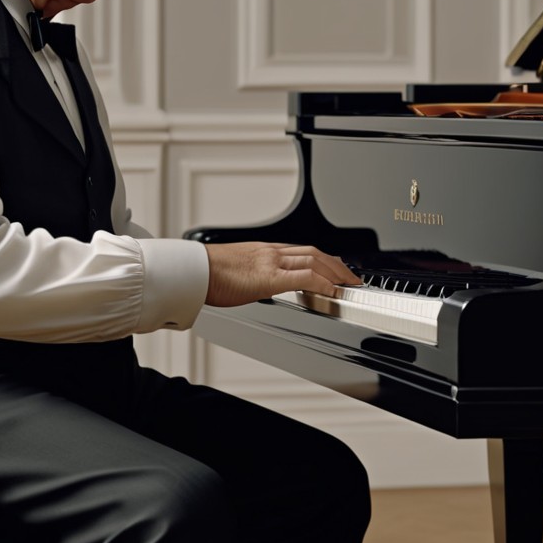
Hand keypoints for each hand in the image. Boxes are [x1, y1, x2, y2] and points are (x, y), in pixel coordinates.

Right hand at [202, 242, 361, 306]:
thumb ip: (248, 275)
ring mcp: (270, 262)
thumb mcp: (233, 270)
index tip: (332, 268)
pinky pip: (304, 277)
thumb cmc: (203, 274)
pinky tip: (333, 291)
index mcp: (261, 251)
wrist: (191, 270)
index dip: (321, 259)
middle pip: (313, 253)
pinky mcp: (268, 277)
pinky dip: (323, 282)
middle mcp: (270, 252)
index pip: (300, 251)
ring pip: (314, 260)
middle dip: (336, 264)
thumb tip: (250, 286)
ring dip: (336, 272)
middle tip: (350, 276)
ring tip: (349, 284)